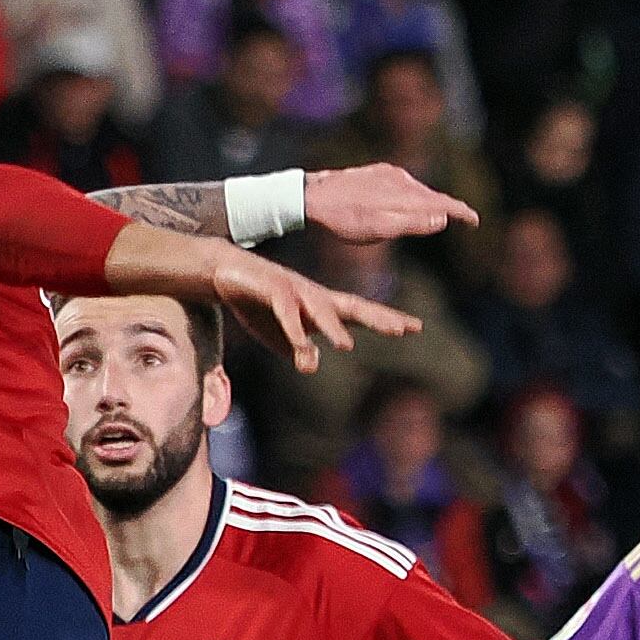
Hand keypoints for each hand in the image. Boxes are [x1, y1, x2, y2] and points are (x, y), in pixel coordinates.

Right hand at [210, 248, 421, 372]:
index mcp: (321, 307)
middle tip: (404, 329)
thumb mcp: (278, 337)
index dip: (386, 319)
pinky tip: (301, 346)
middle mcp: (313, 296)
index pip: (360, 313)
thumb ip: (297, 350)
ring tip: (346, 346)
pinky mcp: (271, 290)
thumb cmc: (258, 304)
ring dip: (333, 327)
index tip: (414, 327)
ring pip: (320, 309)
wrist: (224, 273)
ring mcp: (294, 291)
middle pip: (352, 307)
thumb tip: (312, 366)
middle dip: (377, 317)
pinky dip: (293, 329)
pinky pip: (285, 312)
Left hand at [305, 164, 479, 243]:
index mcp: (405, 196)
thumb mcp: (379, 229)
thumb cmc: (344, 219)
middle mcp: (401, 180)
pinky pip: (405, 183)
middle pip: (433, 196)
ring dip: (431, 201)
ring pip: (419, 189)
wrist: (314, 197)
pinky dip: (414, 193)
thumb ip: (413, 224)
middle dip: (449, 207)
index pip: (442, 203)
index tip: (475, 221)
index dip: (461, 212)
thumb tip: (443, 219)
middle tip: (463, 219)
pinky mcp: (379, 171)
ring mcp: (390, 173)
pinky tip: (409, 200)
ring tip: (439, 214)